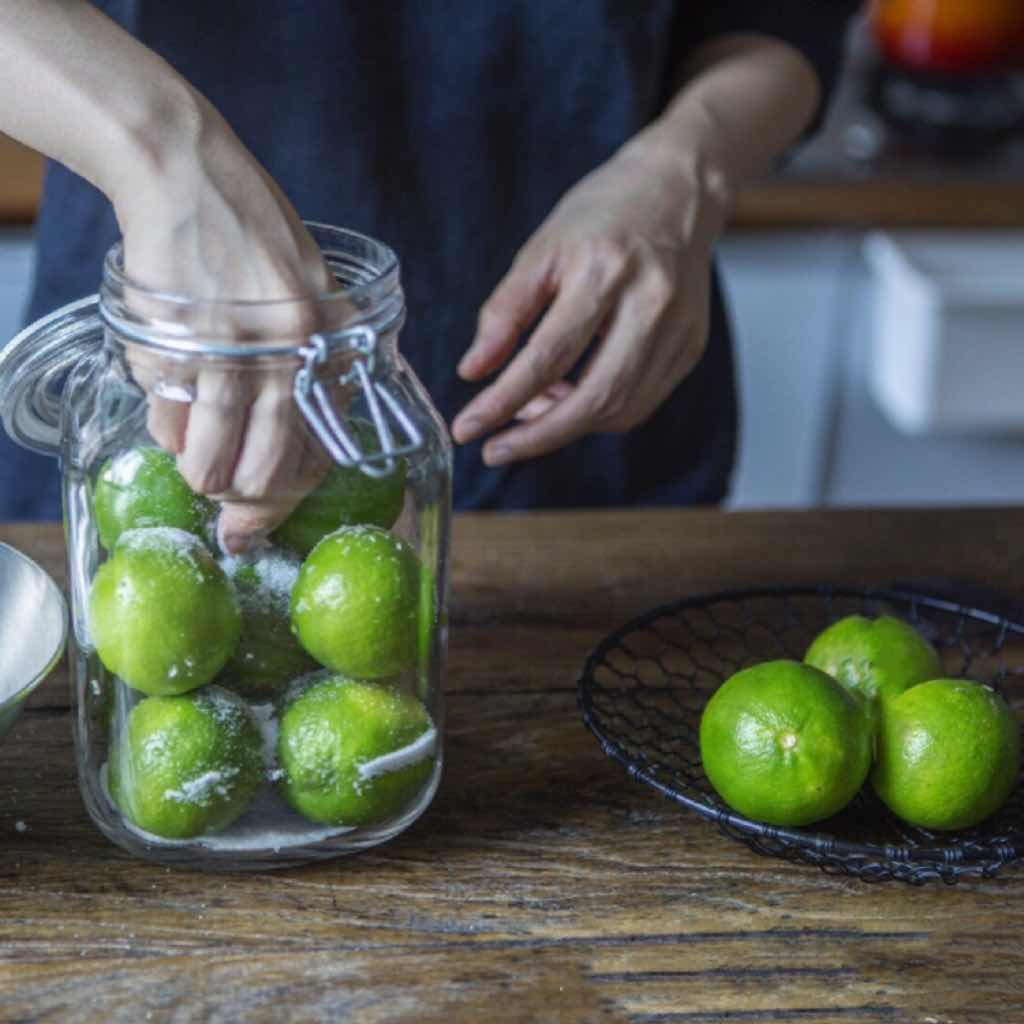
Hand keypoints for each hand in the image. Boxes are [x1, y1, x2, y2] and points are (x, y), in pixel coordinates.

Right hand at [114, 94, 337, 551]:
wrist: (188, 173)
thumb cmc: (254, 233)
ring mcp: (230, 353)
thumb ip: (319, 360)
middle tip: (227, 498)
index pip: (318, 453)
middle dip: (243, 502)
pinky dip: (167, 432)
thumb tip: (305, 440)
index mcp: (330, 344)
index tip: (264, 515)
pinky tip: (172, 417)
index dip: (289, 499)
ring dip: (202, 476)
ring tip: (197, 468)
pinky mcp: (174, 345)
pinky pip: (168, 420)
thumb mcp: (317, 291)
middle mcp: (289, 355)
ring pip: (213, 459)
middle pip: (266, 471)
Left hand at [452, 139, 726, 463]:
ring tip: (530, 412)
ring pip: (620, 409)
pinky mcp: (691, 346)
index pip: (547, 357)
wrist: (677, 190)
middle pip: (593, 397)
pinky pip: (640, 402)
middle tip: (496, 450)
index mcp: (604, 271)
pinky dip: (598, 413)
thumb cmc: (601, 216)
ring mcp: (679, 329)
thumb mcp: (541, 249)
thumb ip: (504, 312)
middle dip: (538, 436)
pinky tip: (570, 397)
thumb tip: (474, 371)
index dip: (503, 402)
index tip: (469, 428)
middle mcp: (650, 303)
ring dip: (567, 425)